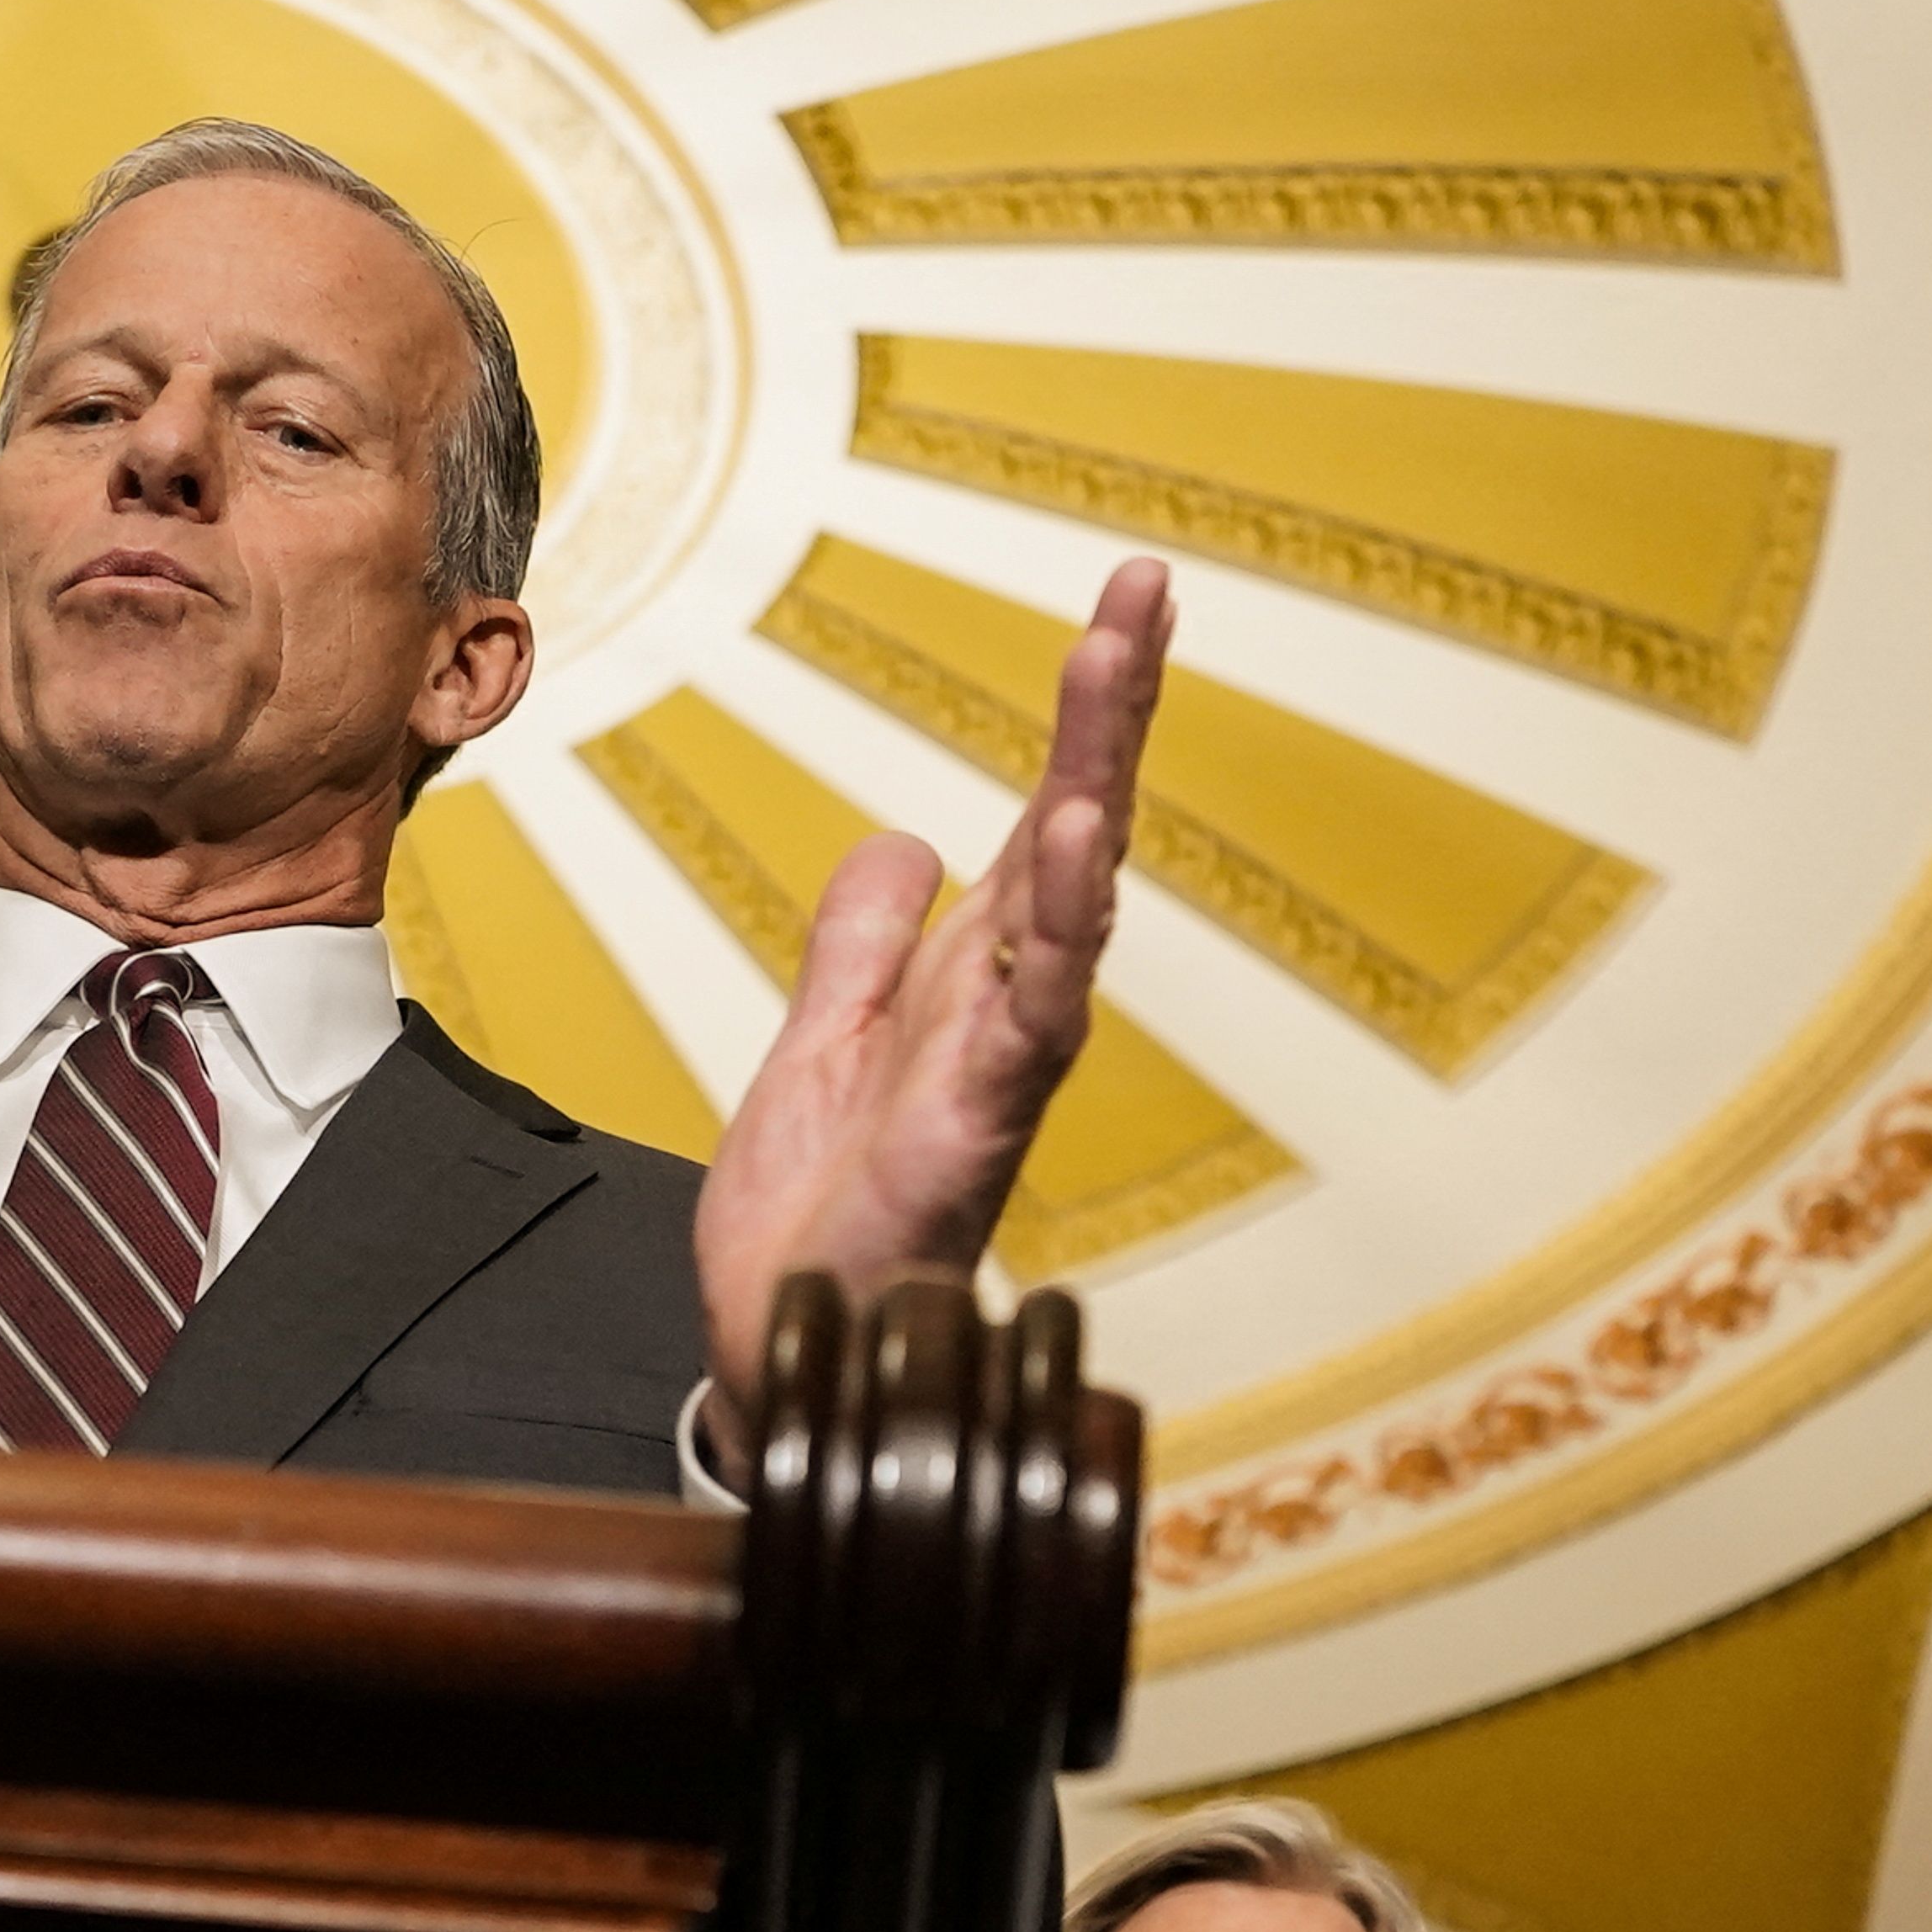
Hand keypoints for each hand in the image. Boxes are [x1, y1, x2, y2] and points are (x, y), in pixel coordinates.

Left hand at [691, 557, 1170, 1475]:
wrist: (787, 1341)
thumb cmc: (822, 1214)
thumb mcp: (819, 1038)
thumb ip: (860, 942)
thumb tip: (902, 841)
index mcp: (973, 975)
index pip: (1044, 819)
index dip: (1086, 715)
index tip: (1124, 604)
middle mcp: (1008, 1006)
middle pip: (1077, 830)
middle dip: (1112, 711)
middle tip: (1144, 590)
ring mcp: (1003, 1062)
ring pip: (1071, 903)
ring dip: (1095, 781)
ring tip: (1111, 669)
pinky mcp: (978, 1122)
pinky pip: (1033, 1012)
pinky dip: (1061, 927)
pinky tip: (1076, 842)